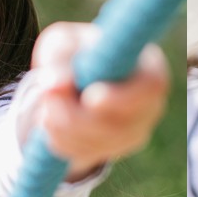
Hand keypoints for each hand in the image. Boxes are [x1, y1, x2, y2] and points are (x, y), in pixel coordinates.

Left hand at [25, 21, 169, 179]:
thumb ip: (60, 58)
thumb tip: (54, 84)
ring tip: (45, 104)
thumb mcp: (65, 43)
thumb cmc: (76, 52)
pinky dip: (61, 140)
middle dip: (78, 117)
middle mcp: (150, 104)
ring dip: (63, 128)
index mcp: (148, 68)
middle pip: (122, 124)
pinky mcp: (116, 150)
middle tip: (48, 98)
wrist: (74, 77)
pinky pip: (86, 153)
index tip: (89, 98)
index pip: (151, 87)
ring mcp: (136, 131)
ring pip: (100, 143)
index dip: (121, 97)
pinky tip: (51, 120)